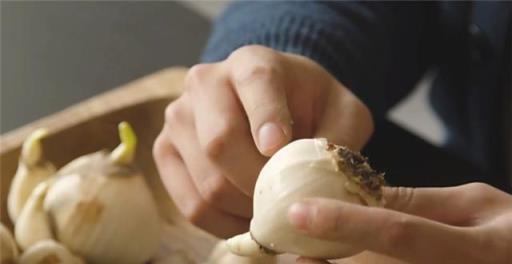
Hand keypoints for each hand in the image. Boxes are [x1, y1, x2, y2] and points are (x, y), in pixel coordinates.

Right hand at [153, 45, 372, 237]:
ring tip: (272, 210)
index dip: (266, 117)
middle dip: (260, 185)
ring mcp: (179, 116)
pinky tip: (248, 217)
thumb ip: (340, 139)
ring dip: (246, 209)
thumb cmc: (309, 107)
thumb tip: (318, 185)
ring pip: (207, 182)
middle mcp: (205, 82)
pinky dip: (224, 223)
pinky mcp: (165, 150)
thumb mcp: (343, 113)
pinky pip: (191, 204)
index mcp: (252, 62)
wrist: (272, 105)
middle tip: (288, 203)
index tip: (277, 147)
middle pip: (221, 143)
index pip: (256, 84)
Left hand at [288, 182, 511, 263]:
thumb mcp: (476, 206)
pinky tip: (339, 263)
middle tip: (291, 251)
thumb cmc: (509, 231)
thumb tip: (362, 192)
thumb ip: (419, 203)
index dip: (346, 223)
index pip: (399, 234)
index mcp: (477, 248)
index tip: (299, 212)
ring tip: (307, 257)